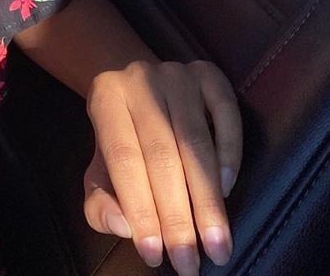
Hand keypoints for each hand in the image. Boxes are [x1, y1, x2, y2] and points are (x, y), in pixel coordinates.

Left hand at [83, 59, 241, 273]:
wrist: (139, 89)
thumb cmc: (122, 140)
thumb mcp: (100, 171)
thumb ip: (100, 203)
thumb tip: (123, 226)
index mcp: (106, 98)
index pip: (124, 159)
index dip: (140, 208)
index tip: (155, 255)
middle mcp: (140, 78)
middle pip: (161, 153)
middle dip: (177, 215)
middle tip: (190, 263)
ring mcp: (176, 73)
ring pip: (194, 141)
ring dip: (207, 199)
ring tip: (216, 244)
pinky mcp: (208, 73)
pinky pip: (225, 113)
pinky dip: (229, 153)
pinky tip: (226, 190)